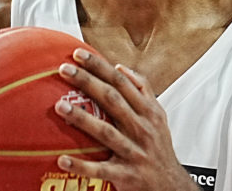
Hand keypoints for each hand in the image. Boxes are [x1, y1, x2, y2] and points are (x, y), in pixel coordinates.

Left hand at [54, 48, 194, 190]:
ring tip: (60, 106)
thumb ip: (142, 89)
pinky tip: (62, 159)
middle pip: (113, 100)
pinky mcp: (126, 175)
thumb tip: (120, 67)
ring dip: (82, 119)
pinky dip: (82, 165)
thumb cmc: (158, 146)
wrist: (171, 185)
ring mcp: (134, 152)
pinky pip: (101, 170)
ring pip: (106, 133)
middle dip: (88, 82)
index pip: (122, 82)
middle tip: (64, 69)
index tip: (78, 54)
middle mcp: (142, 129)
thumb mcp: (158, 115)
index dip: (100, 67)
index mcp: (148, 112)